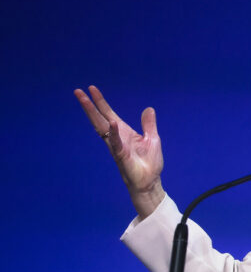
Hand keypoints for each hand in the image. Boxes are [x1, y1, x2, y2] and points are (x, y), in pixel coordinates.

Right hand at [74, 85, 164, 218]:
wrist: (150, 182)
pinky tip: (111, 123)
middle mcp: (116, 138)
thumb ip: (148, 124)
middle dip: (89, 105)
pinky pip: (116, 144)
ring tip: (85, 100)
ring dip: (93, 114)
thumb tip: (149, 109)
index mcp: (123, 133)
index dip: (101, 102)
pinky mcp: (122, 157)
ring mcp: (117, 147)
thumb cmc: (149, 163)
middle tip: (77, 91)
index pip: (108, 114)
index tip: (92, 89)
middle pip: (99, 118)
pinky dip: (114, 134)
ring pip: (102, 128)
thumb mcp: (152, 139)